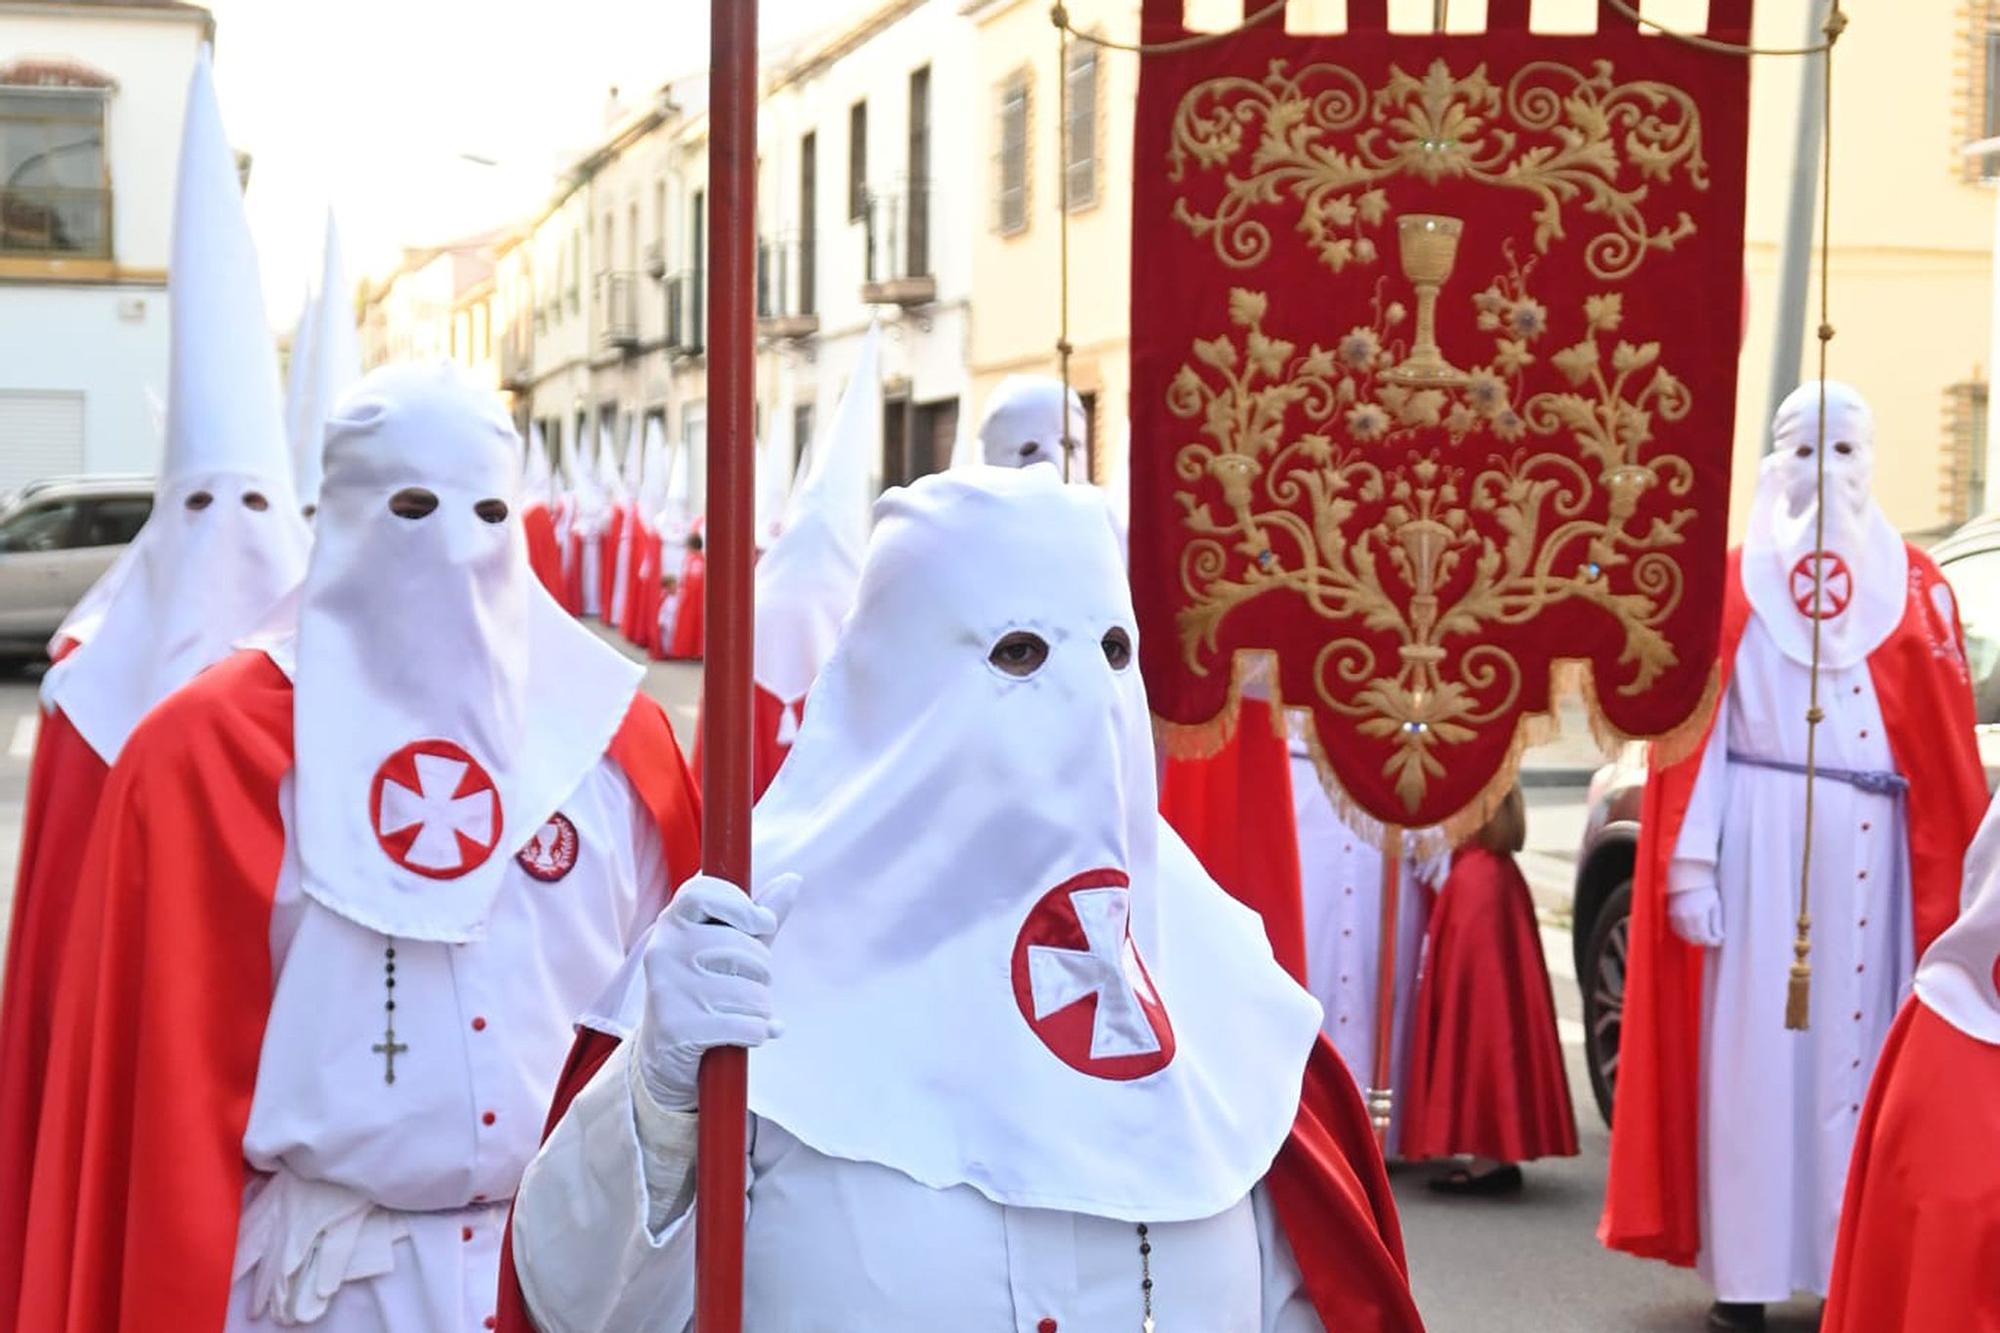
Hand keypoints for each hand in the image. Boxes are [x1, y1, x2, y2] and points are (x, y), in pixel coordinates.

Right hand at [635, 873, 801, 1111]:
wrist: (665, 1056)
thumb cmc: (705, 990)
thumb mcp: (730, 950)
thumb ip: (758, 917)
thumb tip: (793, 879)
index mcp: (672, 923)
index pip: (704, 893)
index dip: (742, 906)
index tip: (762, 923)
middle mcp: (664, 951)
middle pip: (743, 949)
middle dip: (762, 972)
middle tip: (745, 986)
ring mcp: (667, 989)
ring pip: (750, 992)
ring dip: (760, 1008)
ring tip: (741, 1013)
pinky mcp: (678, 1028)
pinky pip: (747, 1025)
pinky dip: (758, 1033)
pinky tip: (746, 1034)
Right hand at [1666, 886, 1723, 948]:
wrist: (1689, 879)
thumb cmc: (1705, 891)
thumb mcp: (1716, 906)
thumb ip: (1717, 924)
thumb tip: (1720, 937)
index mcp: (1697, 915)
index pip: (1705, 937)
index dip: (1714, 941)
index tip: (1720, 940)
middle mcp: (1684, 917)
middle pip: (1694, 939)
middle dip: (1705, 941)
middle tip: (1713, 938)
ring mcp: (1676, 917)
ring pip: (1685, 937)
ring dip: (1695, 938)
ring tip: (1704, 933)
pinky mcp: (1671, 915)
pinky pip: (1678, 931)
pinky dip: (1686, 933)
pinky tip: (1694, 929)